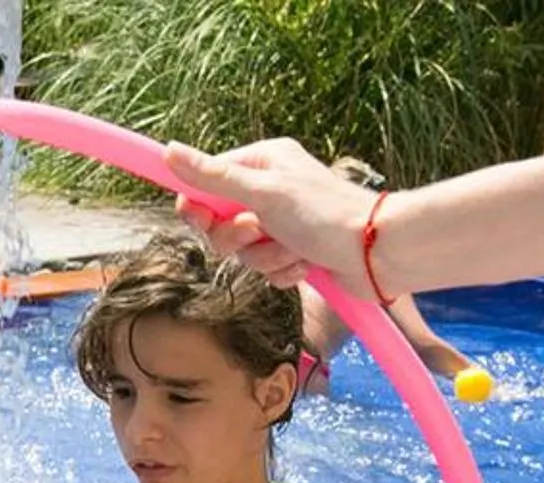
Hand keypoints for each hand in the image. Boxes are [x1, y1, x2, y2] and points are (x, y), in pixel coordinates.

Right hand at [165, 138, 379, 290]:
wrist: (374, 251)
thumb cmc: (324, 214)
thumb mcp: (262, 192)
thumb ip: (213, 177)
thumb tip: (169, 151)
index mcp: (263, 163)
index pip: (209, 181)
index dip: (199, 204)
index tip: (196, 216)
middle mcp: (271, 190)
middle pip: (222, 222)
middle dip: (239, 238)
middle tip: (258, 232)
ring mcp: (283, 223)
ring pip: (244, 252)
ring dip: (267, 257)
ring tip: (294, 248)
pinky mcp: (294, 252)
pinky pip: (267, 269)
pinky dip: (283, 270)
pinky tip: (306, 263)